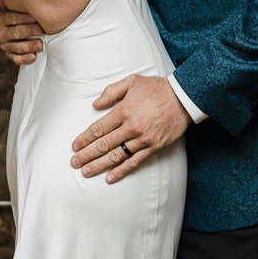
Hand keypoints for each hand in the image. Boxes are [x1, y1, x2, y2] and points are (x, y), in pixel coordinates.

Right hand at [0, 0, 42, 66]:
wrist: (20, 31)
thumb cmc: (21, 15)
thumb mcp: (16, 7)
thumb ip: (13, 1)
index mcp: (1, 19)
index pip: (11, 18)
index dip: (23, 18)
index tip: (35, 17)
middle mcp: (1, 33)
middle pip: (15, 32)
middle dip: (29, 31)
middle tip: (41, 30)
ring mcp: (5, 45)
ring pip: (16, 47)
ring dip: (29, 46)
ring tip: (40, 45)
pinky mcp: (10, 55)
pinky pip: (16, 59)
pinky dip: (25, 59)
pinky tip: (33, 57)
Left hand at [70, 75, 190, 182]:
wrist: (183, 98)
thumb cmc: (157, 88)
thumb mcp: (132, 81)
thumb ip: (112, 91)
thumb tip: (95, 104)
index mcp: (123, 111)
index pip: (99, 128)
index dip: (85, 139)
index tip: (75, 146)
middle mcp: (131, 127)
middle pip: (104, 144)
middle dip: (87, 154)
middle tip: (74, 162)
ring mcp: (142, 139)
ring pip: (116, 156)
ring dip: (99, 165)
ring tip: (86, 172)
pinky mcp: (153, 147)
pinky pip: (134, 162)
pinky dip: (121, 171)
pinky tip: (110, 177)